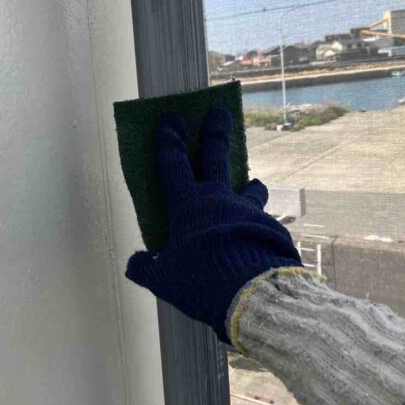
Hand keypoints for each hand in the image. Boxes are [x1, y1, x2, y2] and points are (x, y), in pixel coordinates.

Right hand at [125, 108, 301, 343]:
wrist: (250, 292)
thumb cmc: (199, 278)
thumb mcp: (163, 278)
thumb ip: (146, 268)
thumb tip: (135, 263)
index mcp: (188, 205)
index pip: (173, 163)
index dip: (169, 139)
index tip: (171, 117)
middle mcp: (219, 199)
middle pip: (216, 156)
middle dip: (216, 131)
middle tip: (220, 112)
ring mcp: (248, 211)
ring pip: (250, 188)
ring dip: (250, 184)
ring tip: (254, 184)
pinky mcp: (270, 229)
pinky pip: (263, 222)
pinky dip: (259, 225)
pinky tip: (260, 239)